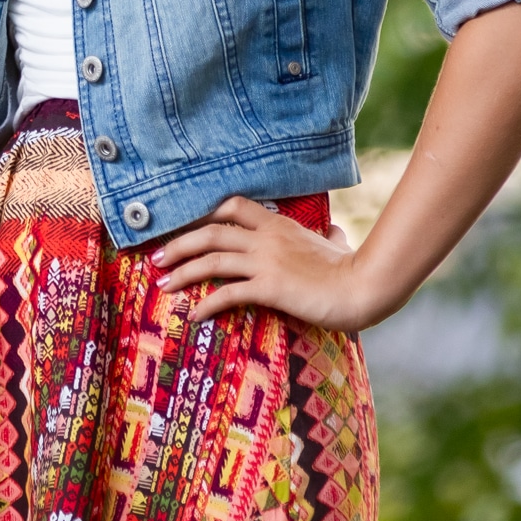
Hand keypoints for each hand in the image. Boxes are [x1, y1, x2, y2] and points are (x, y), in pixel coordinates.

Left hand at [148, 197, 376, 329]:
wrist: (364, 288)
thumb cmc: (352, 270)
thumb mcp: (335, 246)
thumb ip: (329, 237)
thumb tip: (336, 234)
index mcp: (278, 225)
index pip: (232, 206)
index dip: (203, 214)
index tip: (183, 226)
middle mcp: (266, 238)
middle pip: (210, 232)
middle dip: (178, 244)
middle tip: (156, 258)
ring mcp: (266, 262)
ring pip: (211, 259)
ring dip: (181, 272)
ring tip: (162, 285)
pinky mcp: (269, 287)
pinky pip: (228, 293)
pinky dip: (207, 303)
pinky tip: (194, 314)